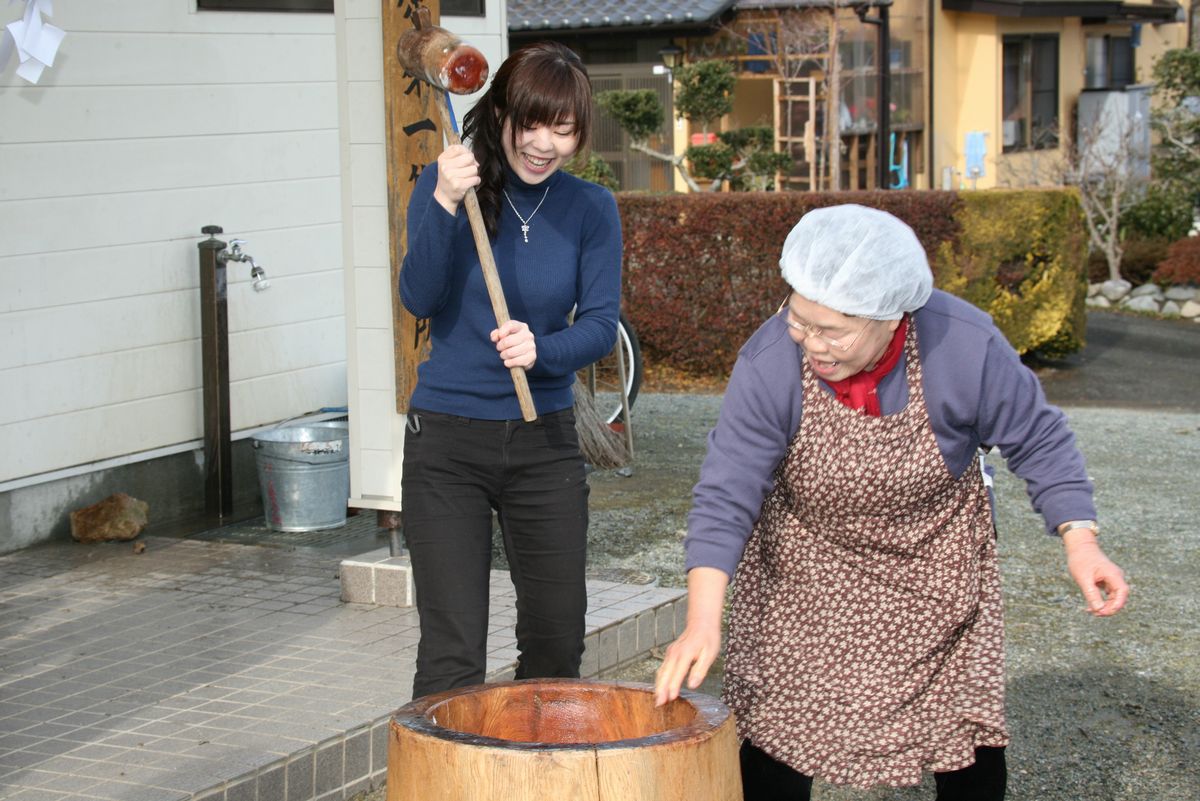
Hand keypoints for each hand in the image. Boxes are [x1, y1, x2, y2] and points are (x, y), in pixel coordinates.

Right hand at [433, 144, 479, 214]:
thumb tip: (474, 159)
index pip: (459, 148)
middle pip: (469, 158)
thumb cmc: (448, 178)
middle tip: (468, 169)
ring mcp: (451, 176)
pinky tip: (470, 183)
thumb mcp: (447, 163)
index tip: (467, 158)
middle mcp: (445, 167)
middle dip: (472, 163)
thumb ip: (459, 155)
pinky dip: (476, 181)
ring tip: (467, 177)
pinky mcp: (459, 186)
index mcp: (442, 159)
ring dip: (474, 174)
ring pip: (474, 169)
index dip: (466, 152)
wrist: (444, 196)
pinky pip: (475, 179)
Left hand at [491, 320, 535, 369]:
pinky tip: (508, 362)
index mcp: (521, 327)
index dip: (501, 331)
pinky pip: (516, 361)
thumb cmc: (511, 343)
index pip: (510, 325)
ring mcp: (531, 346)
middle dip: (500, 347)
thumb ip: (496, 334)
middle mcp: (528, 335)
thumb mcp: (503, 335)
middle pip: (507, 341)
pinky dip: (509, 363)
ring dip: (503, 355)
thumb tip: (494, 337)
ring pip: (510, 353)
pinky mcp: (532, 357)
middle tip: (499, 349)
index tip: (497, 337)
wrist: (524, 355)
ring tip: (504, 355)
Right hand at [653, 566, 728, 705]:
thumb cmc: (708, 638)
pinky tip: (660, 687)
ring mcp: (670, 653)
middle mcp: (674, 654)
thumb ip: (700, 670)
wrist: (701, 622)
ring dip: (658, 685)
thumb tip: (693, 685)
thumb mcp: (710, 654)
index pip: (677, 675)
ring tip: (657, 699)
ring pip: (661, 672)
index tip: (670, 700)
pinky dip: (660, 679)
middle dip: (661, 690)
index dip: (673, 688)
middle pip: (665, 675)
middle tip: (658, 704)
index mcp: (685, 654)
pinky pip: (662, 668)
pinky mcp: (670, 654)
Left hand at [1063, 529, 1127, 615]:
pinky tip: (1091, 606)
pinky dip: (1101, 601)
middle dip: (1109, 608)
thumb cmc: (1081, 560)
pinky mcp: (1107, 581)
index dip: (1116, 605)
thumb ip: (1091, 594)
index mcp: (1113, 574)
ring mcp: (1113, 579)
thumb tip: (1098, 609)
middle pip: (1119, 597)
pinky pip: (1108, 594)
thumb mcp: (1083, 578)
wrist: (1079, 547)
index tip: (1103, 612)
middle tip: (1095, 614)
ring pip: (1113, 597)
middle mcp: (1116, 577)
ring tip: (1091, 611)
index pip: (1122, 592)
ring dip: (1104, 606)